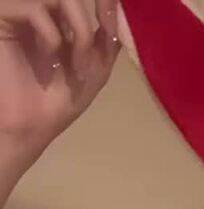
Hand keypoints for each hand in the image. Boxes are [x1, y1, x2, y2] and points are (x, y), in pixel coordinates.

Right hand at [0, 0, 119, 166]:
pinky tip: (48, 62)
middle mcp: (40, 10)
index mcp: (59, 19)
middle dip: (89, 27)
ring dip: (79, 33)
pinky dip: (51, 37)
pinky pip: (35, 9)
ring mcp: (22, 12)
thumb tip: (118, 9)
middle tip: (90, 58)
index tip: (113, 15)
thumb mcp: (96, 69)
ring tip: (76, 67)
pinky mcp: (5, 18)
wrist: (30, 128)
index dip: (104, 1)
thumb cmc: (58, 102)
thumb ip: (108, 38)